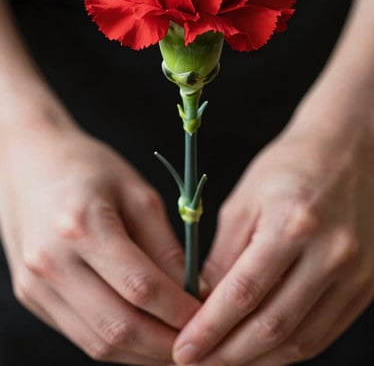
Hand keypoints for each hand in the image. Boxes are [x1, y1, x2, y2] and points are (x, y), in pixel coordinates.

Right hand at [0, 116, 199, 364]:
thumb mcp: (136, 193)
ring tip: (173, 344)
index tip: (209, 317)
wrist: (29, 161)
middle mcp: (52, 261)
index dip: (180, 311)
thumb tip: (192, 292)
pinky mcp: (30, 295)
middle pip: (118, 327)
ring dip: (141, 353)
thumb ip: (164, 246)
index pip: (140, 287)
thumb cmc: (87, 167)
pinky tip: (141, 333)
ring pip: (97, 343)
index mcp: (83, 225)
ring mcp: (36, 283)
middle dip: (164, 345)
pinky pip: (79, 333)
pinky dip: (115, 343)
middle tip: (197, 342)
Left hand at [173, 119, 373, 364]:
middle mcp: (331, 253)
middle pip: (274, 327)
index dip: (210, 329)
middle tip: (198, 363)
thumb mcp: (244, 201)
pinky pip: (326, 332)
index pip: (243, 293)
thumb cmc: (288, 167)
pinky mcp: (367, 284)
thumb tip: (203, 303)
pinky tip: (264, 350)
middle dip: (229, 354)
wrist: (346, 150)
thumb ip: (225, 255)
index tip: (184, 351)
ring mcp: (355, 272)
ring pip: (302, 340)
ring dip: (259, 359)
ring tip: (226, 360)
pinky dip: (291, 349)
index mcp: (292, 224)